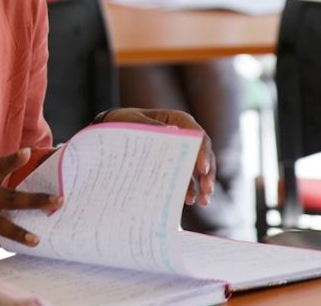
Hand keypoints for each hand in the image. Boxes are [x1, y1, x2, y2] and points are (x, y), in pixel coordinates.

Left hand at [99, 108, 214, 205]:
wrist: (113, 127)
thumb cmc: (125, 120)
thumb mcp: (134, 121)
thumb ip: (152, 126)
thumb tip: (173, 131)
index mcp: (178, 119)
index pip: (197, 136)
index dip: (202, 152)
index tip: (202, 169)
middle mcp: (184, 134)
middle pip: (203, 153)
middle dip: (207, 173)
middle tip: (206, 189)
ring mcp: (181, 149)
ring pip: (199, 167)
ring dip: (203, 184)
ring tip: (204, 201)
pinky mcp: (175, 163)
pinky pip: (187, 176)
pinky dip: (190, 188)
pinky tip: (190, 200)